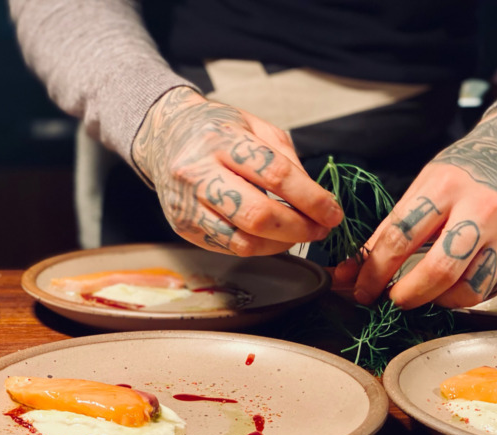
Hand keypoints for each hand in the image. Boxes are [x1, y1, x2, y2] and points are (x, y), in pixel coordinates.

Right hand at [132, 87, 342, 255]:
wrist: (164, 134)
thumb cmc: (214, 129)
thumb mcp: (255, 126)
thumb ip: (286, 158)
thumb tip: (315, 198)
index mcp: (221, 140)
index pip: (275, 175)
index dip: (311, 199)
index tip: (332, 212)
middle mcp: (199, 172)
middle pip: (259, 215)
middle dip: (299, 228)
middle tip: (319, 228)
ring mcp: (187, 204)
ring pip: (243, 240)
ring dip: (281, 244)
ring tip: (298, 235)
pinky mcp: (183, 226)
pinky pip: (229, 247)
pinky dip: (258, 247)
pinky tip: (271, 237)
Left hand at [335, 104, 496, 308]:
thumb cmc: (461, 174)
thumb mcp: (420, 189)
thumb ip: (385, 234)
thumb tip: (349, 274)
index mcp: (446, 187)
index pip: (401, 238)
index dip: (375, 271)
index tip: (363, 290)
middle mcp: (482, 209)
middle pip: (440, 270)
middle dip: (408, 295)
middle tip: (393, 300)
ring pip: (469, 290)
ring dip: (437, 300)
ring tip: (425, 291)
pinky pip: (489, 290)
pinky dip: (463, 295)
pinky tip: (452, 284)